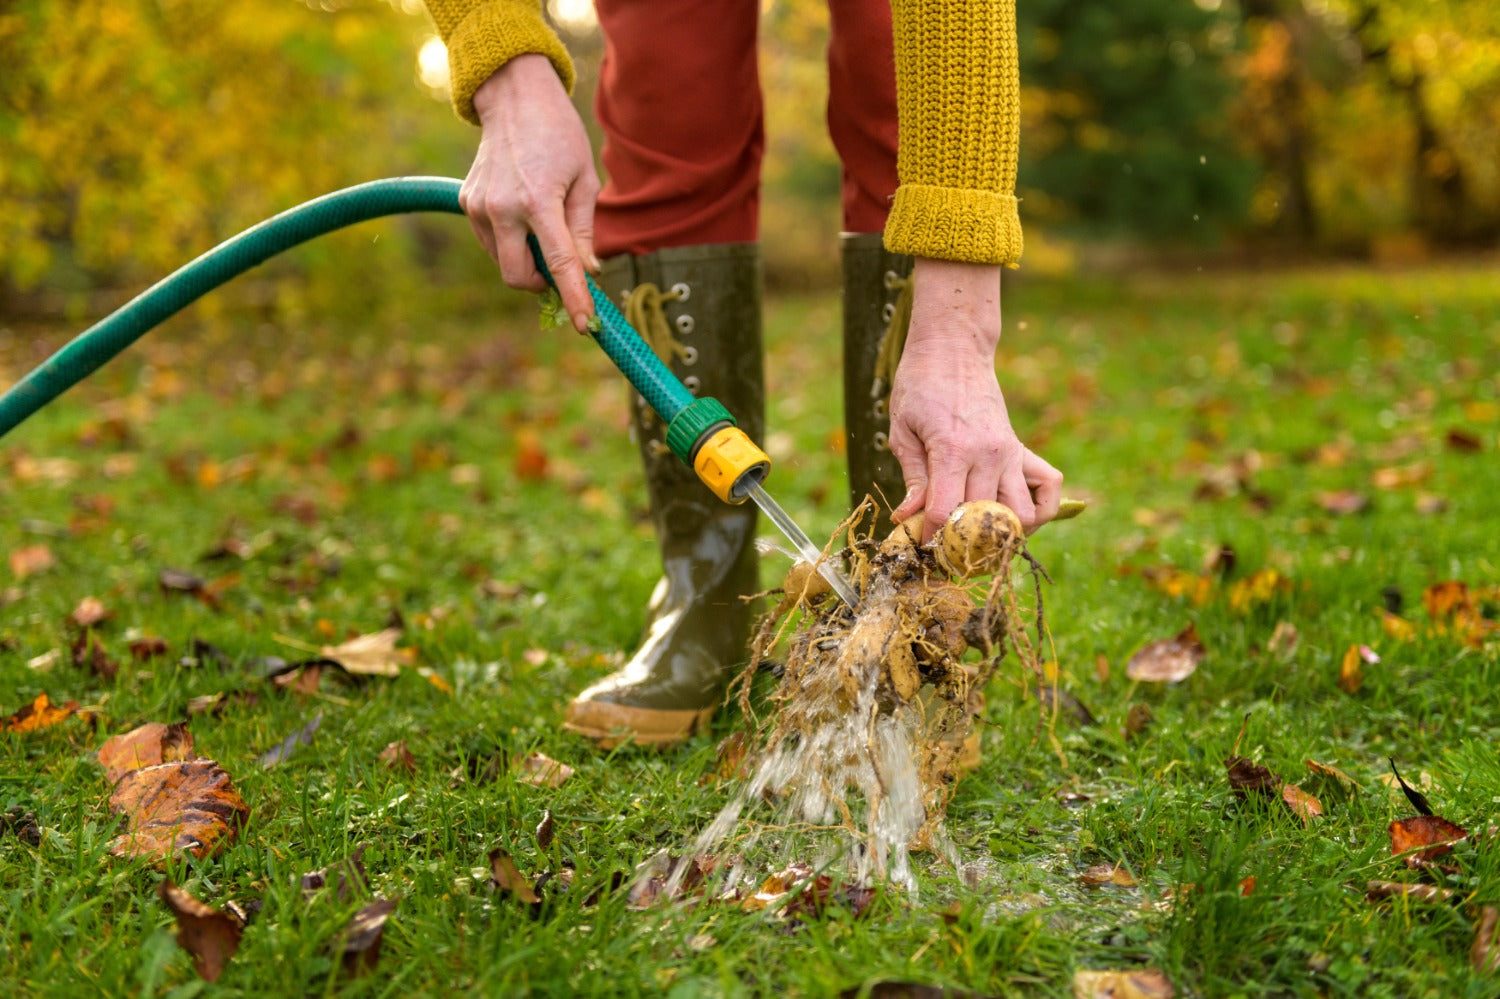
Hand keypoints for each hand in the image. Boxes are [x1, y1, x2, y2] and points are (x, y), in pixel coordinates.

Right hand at [461, 54, 600, 332]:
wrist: (513, 97)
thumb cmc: (558, 135)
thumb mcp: (584, 179)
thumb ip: (583, 230)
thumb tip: (588, 272)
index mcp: (539, 201)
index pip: (559, 264)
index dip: (573, 298)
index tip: (585, 326)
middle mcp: (503, 208)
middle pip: (518, 278)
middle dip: (540, 284)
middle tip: (560, 267)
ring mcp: (479, 206)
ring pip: (503, 262)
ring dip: (525, 258)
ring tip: (541, 222)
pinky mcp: (466, 202)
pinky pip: (491, 241)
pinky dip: (510, 240)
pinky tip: (520, 210)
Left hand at [888, 257, 1062, 540]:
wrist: (954, 348)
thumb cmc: (920, 386)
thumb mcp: (902, 429)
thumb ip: (912, 477)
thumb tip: (907, 518)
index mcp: (952, 450)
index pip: (947, 512)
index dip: (932, 537)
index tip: (922, 547)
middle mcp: (989, 455)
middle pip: (984, 521)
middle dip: (964, 543)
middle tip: (946, 548)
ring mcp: (1010, 453)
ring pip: (1023, 515)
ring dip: (1004, 534)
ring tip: (980, 537)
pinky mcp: (1022, 449)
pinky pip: (1050, 487)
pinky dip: (1040, 508)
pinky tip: (1013, 515)